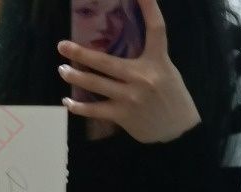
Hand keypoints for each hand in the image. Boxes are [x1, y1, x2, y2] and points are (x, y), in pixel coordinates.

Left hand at [57, 0, 200, 143]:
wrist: (177, 130)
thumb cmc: (170, 98)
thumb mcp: (166, 71)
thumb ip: (147, 58)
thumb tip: (122, 46)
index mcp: (158, 61)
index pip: (156, 29)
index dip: (149, 6)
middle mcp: (143, 77)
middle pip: (106, 62)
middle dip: (81, 54)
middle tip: (62, 46)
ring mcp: (130, 97)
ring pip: (96, 85)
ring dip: (75, 77)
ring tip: (62, 70)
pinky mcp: (123, 115)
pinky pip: (95, 110)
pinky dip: (78, 107)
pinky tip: (68, 101)